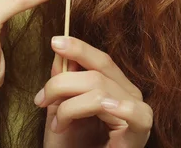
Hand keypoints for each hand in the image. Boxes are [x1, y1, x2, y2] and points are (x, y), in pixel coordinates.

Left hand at [36, 36, 152, 147]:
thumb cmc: (72, 147)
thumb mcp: (61, 109)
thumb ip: (63, 80)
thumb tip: (60, 51)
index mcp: (115, 86)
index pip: (101, 60)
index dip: (79, 48)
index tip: (55, 42)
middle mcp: (129, 95)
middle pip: (98, 72)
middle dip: (62, 82)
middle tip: (41, 99)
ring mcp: (137, 113)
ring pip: (101, 90)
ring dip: (70, 106)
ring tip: (57, 124)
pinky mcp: (140, 134)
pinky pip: (136, 114)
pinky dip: (121, 107)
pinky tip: (107, 106)